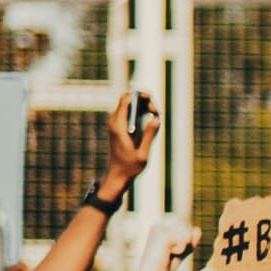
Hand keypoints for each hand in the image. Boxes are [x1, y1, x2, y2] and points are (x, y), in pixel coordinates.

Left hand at [95, 94, 160, 210]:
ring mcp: (115, 125)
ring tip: (155, 118)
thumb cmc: (129, 167)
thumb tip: (156, 119)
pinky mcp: (118, 129)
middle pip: (128, 101)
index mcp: (118, 126)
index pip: (126, 100)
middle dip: (144, 102)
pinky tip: (149, 124)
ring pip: (129, 107)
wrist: (117, 176)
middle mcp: (114, 122)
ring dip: (143, 108)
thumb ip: (149, 135)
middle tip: (155, 113)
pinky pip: (129, 114)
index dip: (139, 95)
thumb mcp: (142, 153)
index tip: (151, 98)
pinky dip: (139, 115)